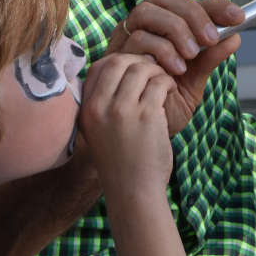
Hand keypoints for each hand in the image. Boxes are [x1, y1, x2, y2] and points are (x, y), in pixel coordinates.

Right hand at [79, 54, 176, 196]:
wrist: (133, 193)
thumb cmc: (120, 159)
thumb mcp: (99, 129)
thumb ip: (102, 101)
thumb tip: (118, 65)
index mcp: (85, 109)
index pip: (99, 66)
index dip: (120, 61)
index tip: (135, 70)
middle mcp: (99, 107)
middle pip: (119, 61)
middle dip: (139, 61)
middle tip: (153, 70)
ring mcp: (122, 111)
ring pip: (141, 69)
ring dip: (157, 71)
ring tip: (163, 82)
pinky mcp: (146, 116)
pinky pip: (159, 82)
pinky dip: (167, 82)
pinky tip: (169, 92)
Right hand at [107, 0, 242, 134]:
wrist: (142, 135)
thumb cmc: (166, 102)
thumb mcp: (195, 79)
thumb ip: (210, 58)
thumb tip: (234, 38)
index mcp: (160, 25)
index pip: (184, 0)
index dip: (211, 4)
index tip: (237, 17)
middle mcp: (140, 27)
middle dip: (192, 14)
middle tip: (210, 39)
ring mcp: (124, 39)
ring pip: (146, 12)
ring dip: (175, 30)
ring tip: (191, 56)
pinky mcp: (115, 56)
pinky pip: (137, 39)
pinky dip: (162, 50)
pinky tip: (174, 71)